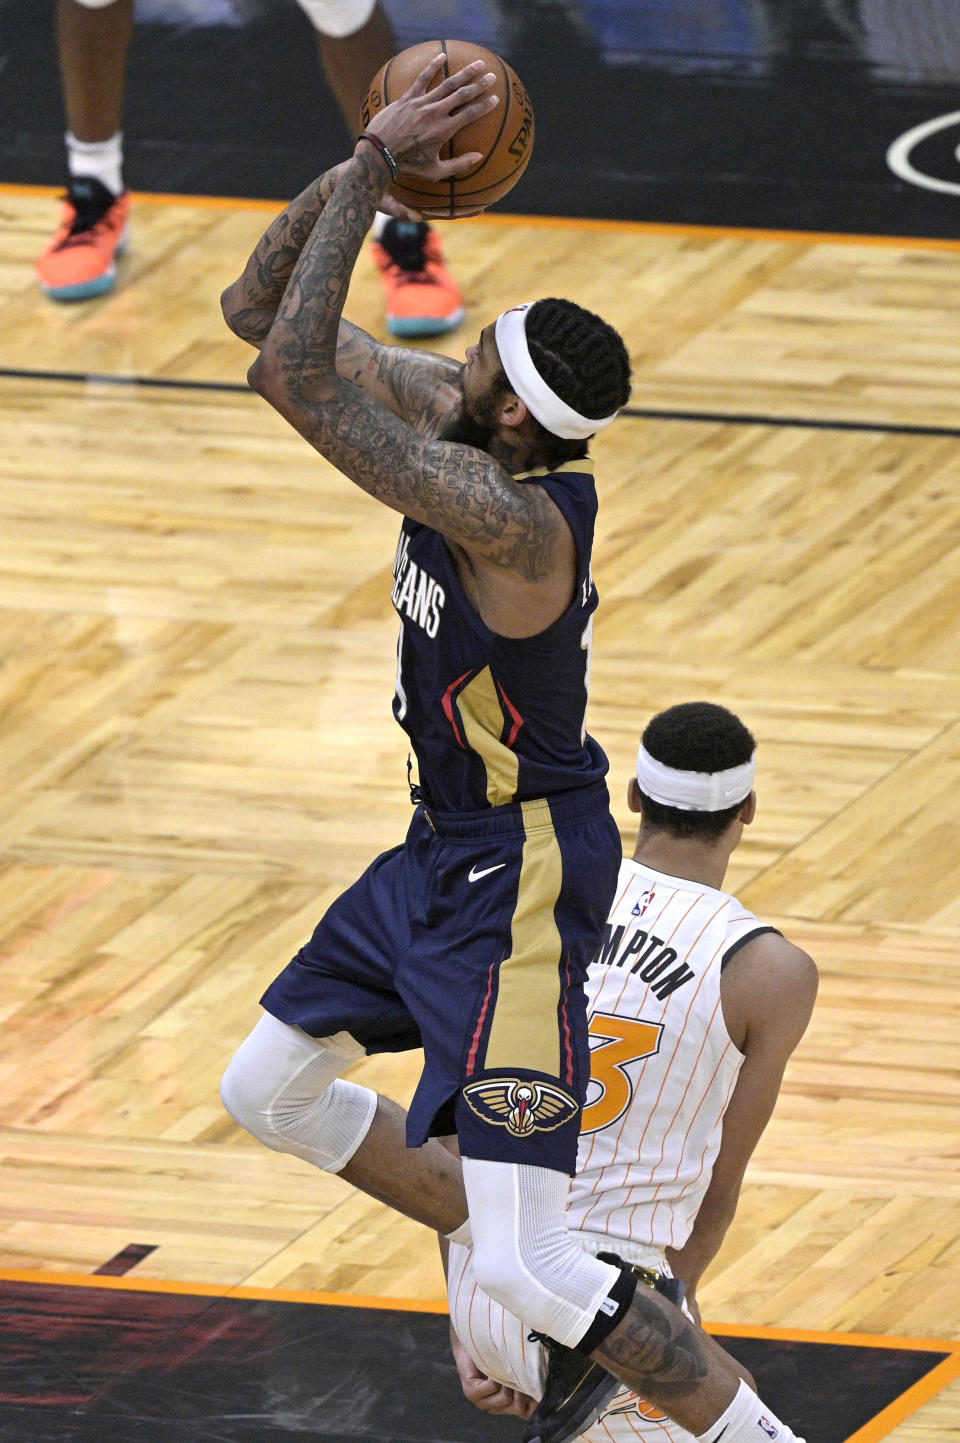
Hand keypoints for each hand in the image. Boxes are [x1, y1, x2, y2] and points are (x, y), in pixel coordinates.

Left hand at [364, 55, 498, 179]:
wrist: (379, 155)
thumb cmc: (408, 167)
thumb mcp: (435, 172)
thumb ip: (458, 165)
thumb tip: (479, 157)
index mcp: (444, 131)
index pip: (470, 114)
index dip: (484, 106)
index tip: (495, 99)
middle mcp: (435, 113)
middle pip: (462, 95)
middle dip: (479, 85)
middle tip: (491, 76)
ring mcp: (421, 103)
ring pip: (447, 84)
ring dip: (464, 73)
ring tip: (477, 64)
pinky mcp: (407, 98)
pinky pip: (422, 78)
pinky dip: (432, 66)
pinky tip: (442, 56)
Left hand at [450, 1329, 536, 1418]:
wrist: (473, 1339)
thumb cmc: (496, 1353)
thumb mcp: (515, 1368)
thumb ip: (527, 1380)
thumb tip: (547, 1386)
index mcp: (507, 1403)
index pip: (525, 1413)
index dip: (534, 1407)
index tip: (542, 1396)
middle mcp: (495, 1406)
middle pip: (517, 1407)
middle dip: (520, 1387)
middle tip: (516, 1370)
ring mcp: (481, 1402)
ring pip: (505, 1398)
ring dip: (507, 1380)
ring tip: (502, 1366)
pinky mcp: (472, 1392)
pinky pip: (492, 1387)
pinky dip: (494, 1375)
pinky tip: (491, 1367)